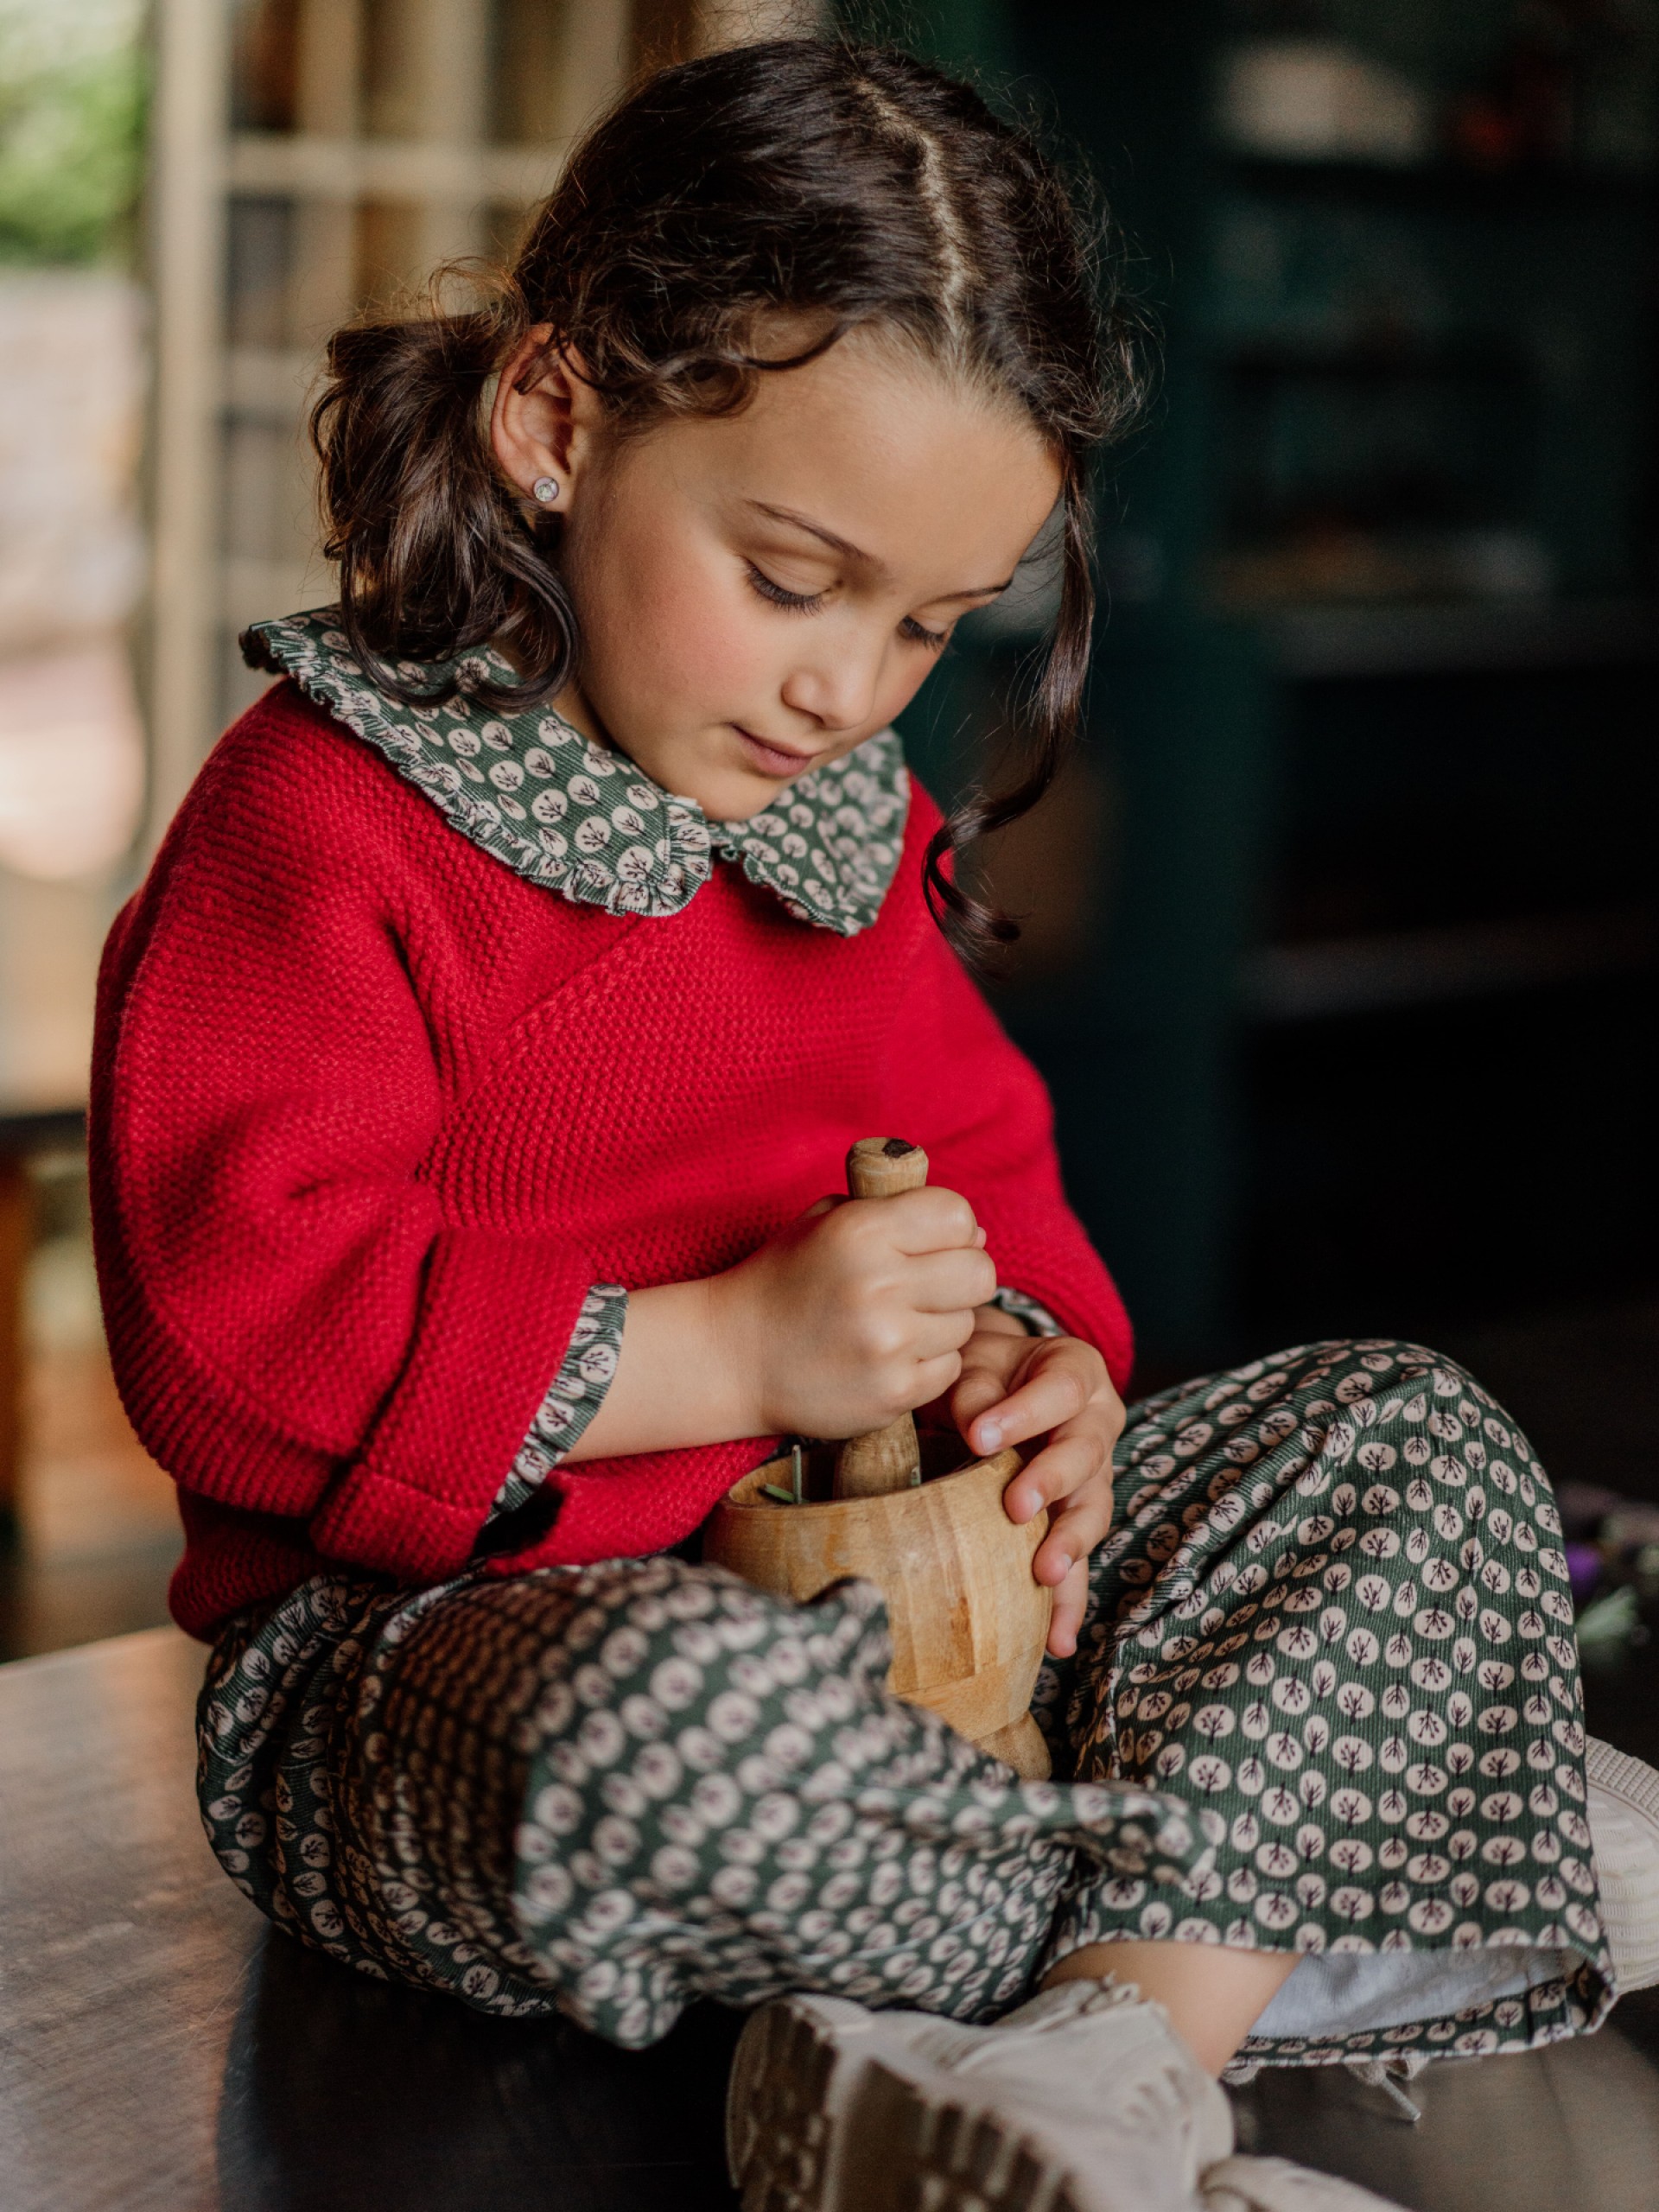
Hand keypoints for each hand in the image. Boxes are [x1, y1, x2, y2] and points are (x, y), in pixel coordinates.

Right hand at [715, 1187, 996, 1442]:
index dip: (951, 1229)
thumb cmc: (784, 1281)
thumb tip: (978, 1235)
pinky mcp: (892, 1392)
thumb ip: (897, 1212)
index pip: (958, 1215)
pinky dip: (928, 1364)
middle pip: (979, 1272)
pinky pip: (949, 1369)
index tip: (929, 1244)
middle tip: (928, 1287)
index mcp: (863, 1230)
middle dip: (961, 1277)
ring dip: (941, 1324)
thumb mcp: (827, 1222)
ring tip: (894, 1325)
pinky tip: (888, 1357)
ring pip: (966, 1324)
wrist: (731, 1356)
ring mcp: (888, 1343)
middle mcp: (879, 1283)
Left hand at [949, 1326, 1123, 1659]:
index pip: (1061, 1391)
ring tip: (1044, 1576)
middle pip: (1086, 1454)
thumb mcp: (975, 1362)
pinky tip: (1057, 1639)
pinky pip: (1079, 1560)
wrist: (994, 1384)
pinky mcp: (1077, 1519)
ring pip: (1092, 1512)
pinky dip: (1068, 1601)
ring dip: (1069, 1546)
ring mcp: (1094, 1475)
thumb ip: (976, 1389)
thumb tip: (977, 1430)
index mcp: (1077, 1372)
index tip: (979, 1438)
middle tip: (1016, 1509)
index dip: (1025, 1415)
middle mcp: (1097, 1423)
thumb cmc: (984, 1370)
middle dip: (1052, 1483)